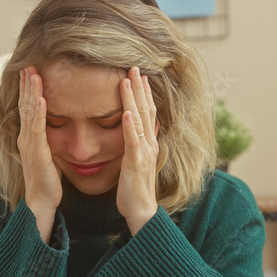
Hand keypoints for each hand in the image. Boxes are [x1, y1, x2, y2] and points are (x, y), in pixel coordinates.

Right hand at [17, 66, 61, 241]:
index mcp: (29, 137)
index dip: (27, 89)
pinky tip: (41, 99)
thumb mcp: (47, 154)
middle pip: (25, 105)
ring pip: (29, 112)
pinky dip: (38, 112)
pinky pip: (38, 128)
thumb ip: (47, 139)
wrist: (41, 201)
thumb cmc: (47, 180)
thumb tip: (53, 127)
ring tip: (32, 74)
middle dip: (26, 84)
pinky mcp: (37, 152)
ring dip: (31, 92)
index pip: (28, 108)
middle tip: (27, 64)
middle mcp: (26, 137)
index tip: (30, 70)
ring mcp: (30, 144)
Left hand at [117, 67, 159, 234]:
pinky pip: (132, 141)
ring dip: (134, 99)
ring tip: (128, 81)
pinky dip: (130, 125)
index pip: (148, 112)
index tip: (140, 75)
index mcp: (149, 142)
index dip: (145, 93)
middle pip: (146, 110)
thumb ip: (142, 142)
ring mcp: (144, 152)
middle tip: (134, 67)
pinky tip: (127, 112)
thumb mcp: (139, 160)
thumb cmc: (136, 188)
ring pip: (140, 120)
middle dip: (140, 88)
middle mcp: (149, 143)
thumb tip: (147, 127)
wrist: (141, 210)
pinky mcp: (135, 162)